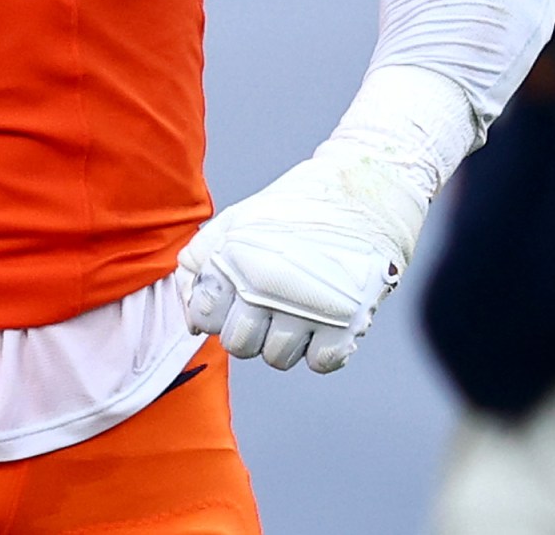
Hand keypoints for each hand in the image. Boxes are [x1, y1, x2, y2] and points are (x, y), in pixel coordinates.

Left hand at [177, 141, 429, 372]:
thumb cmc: (296, 208)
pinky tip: (324, 322)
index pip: (205, 317)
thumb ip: (201, 262)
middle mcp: (267, 283)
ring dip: (285, 341)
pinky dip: (322, 350)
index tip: (233, 301)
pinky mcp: (348, 319)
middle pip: (239, 344)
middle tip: (267, 307)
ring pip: (278, 358)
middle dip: (247, 332)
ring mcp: (308, 304)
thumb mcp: (236, 220)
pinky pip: (321, 362)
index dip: (216, 313)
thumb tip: (192, 321)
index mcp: (235, 257)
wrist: (362, 193)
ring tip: (298, 310)